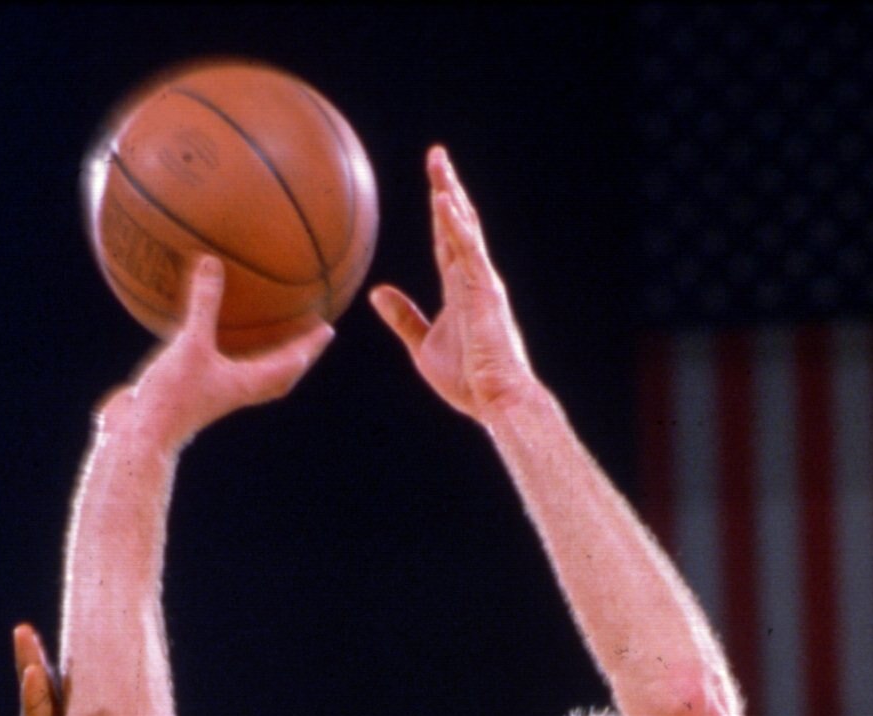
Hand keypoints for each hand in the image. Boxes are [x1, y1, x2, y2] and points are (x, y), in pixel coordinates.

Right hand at [110, 257, 331, 452]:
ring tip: (264, 332)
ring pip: (246, 373)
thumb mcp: (190, 345)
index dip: (309, 347)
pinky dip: (215, 347)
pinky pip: (211, 364)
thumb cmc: (173, 399)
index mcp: (246, 385)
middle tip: (307, 336)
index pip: (289, 365)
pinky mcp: (188, 391)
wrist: (140, 437)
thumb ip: (203, 304)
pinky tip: (198, 326)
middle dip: (293, 356)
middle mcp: (234, 391)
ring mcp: (211, 394)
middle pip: (275, 375)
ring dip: (260, 355)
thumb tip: (212, 261)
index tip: (328, 330)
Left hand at [371, 147, 537, 422]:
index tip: (433, 183)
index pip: (446, 239)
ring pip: (464, 229)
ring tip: (439, 165)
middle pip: (457, 223)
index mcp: (459, 288)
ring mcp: (481, 283)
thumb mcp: (421, 345)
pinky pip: (468, 252)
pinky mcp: (486, 293)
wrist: (495, 402)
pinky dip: (456, 226)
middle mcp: (472, 278)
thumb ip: (403, 317)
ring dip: (450, 195)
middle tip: (436, 156)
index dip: (439, 211)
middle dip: (447, 188)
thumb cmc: (466, 381)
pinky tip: (445, 202)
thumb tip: (377, 292)